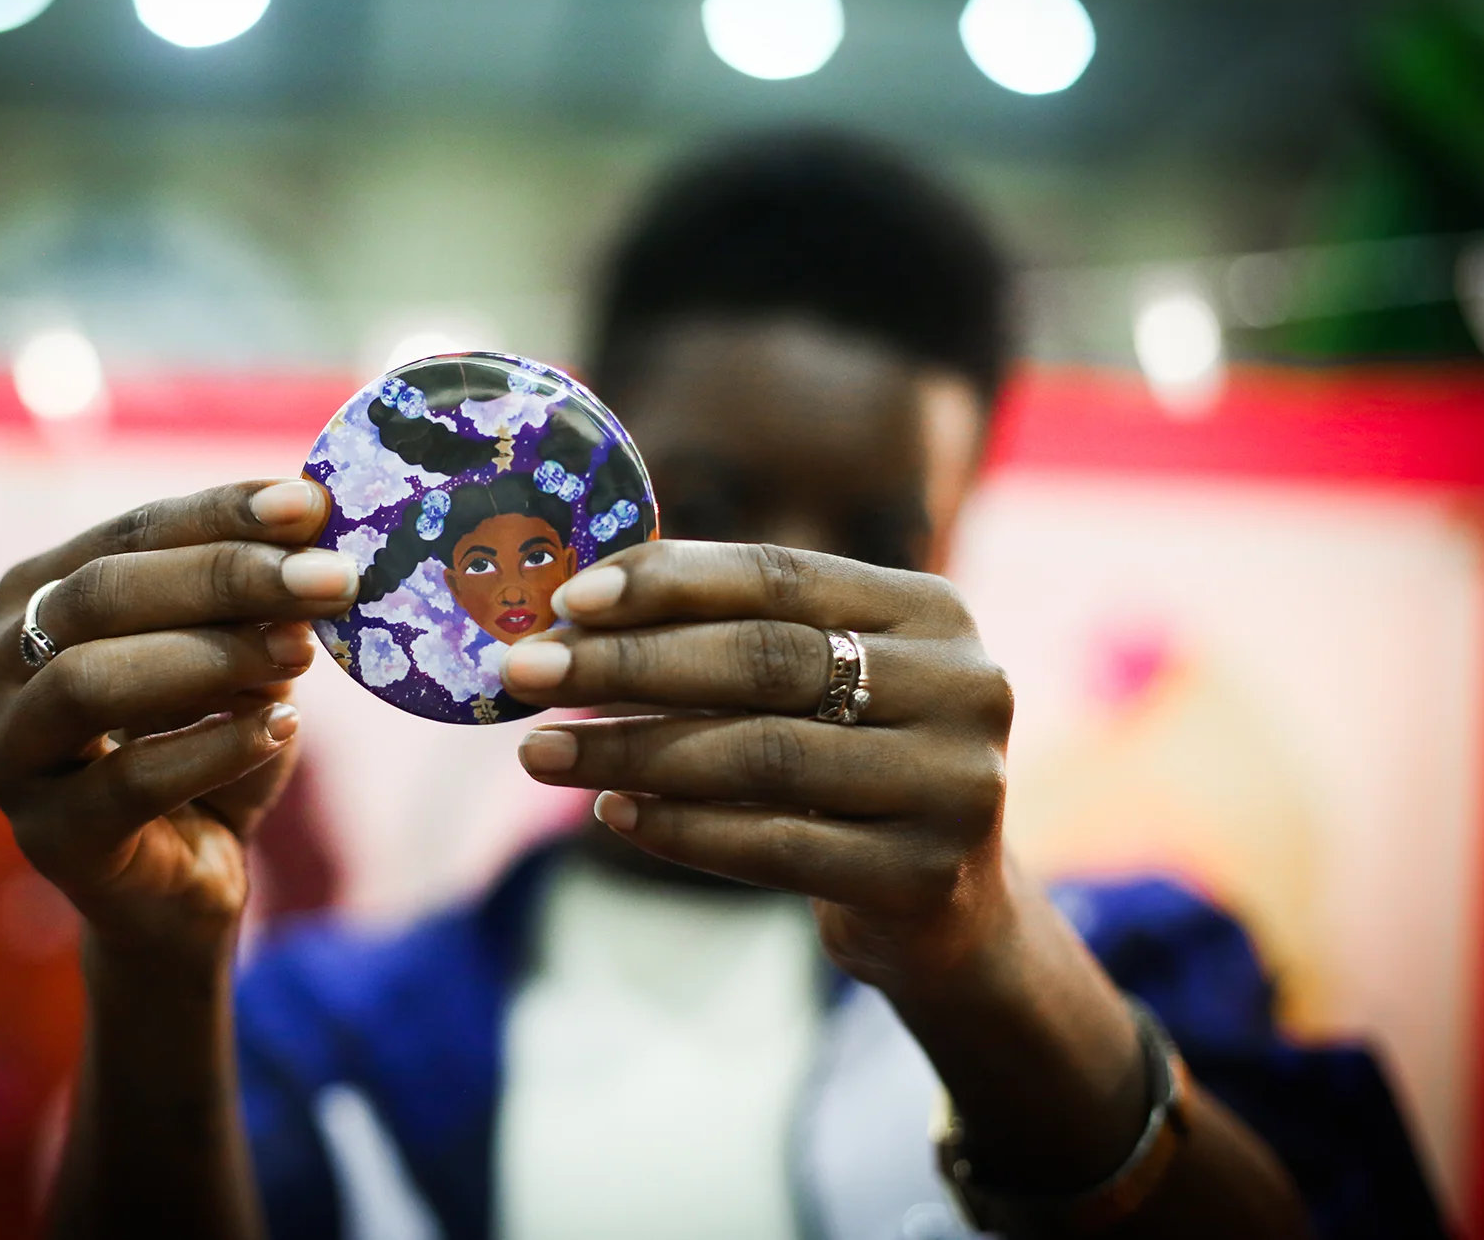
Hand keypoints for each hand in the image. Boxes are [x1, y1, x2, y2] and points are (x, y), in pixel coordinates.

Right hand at [0, 480, 356, 958]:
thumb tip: (316, 530)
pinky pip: (128, 781)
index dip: (220, 513)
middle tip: (329, 579)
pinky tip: (283, 727)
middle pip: (101, 595)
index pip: (129, 534)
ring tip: (301, 651)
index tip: (312, 506)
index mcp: (32, 598)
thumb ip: (255, 600)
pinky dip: (215, 747)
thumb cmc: (207, 747)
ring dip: (211, 657)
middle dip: (225, 578)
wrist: (184, 885)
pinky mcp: (48, 839)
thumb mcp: (237, 659)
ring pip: (89, 681)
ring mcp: (8, 757)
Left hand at [502, 539, 1016, 988]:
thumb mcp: (815, 682)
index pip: (779, 576)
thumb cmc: (844, 761)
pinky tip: (610, 811)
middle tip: (522, 673)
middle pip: (764, 662)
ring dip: (631, 749)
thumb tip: (570, 608)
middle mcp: (961, 687)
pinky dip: (680, 827)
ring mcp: (953, 786)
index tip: (563, 600)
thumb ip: (725, 632)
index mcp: (930, 611)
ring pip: (761, 755)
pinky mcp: (923, 877)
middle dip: (626, 665)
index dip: (666, 582)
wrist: (943, 907)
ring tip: (541, 751)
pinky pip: (774, 846)